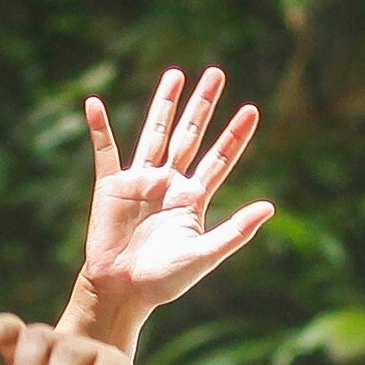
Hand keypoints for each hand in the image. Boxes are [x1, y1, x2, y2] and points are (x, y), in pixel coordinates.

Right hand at [75, 66, 273, 328]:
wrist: (121, 291)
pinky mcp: (111, 187)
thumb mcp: (204, 256)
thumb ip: (235, 231)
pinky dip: (99, 128)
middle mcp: (168, 184)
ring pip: (154, 133)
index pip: (219, 159)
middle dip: (203, 105)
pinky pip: (105, 151)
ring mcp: (140, 182)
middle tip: (216, 73)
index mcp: (192, 199)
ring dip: (164, 104)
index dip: (235, 135)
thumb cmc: (164, 281)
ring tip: (175, 75)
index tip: (251, 109)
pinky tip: (95, 104)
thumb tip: (269, 206)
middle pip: (189, 135)